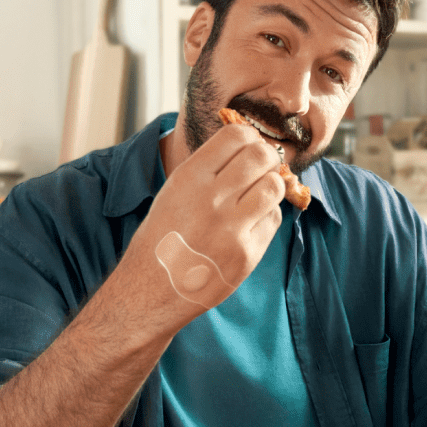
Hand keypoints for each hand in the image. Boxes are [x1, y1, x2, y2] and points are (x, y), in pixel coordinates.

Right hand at [129, 116, 287, 310]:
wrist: (151, 290)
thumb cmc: (161, 238)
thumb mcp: (173, 193)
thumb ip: (208, 170)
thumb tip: (248, 147)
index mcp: (189, 179)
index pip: (237, 135)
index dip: (248, 138)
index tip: (247, 149)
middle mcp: (211, 199)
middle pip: (262, 156)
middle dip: (266, 159)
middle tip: (259, 171)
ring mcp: (232, 228)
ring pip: (274, 186)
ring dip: (269, 187)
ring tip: (255, 198)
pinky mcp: (247, 253)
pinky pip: (274, 219)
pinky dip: (266, 217)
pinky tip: (248, 225)